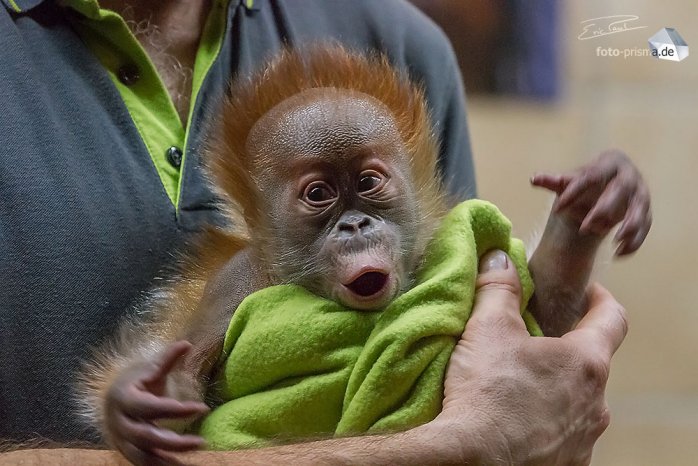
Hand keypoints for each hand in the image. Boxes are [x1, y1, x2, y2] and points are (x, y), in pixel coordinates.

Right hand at [104, 341, 209, 465]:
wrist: (112, 399)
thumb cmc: (136, 382)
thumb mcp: (149, 369)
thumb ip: (167, 359)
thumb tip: (186, 343)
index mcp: (124, 398)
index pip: (151, 407)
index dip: (176, 410)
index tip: (202, 408)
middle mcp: (119, 422)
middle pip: (146, 436)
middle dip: (175, 441)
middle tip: (201, 442)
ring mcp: (121, 439)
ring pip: (143, 456)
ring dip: (168, 460)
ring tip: (193, 455)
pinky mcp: (126, 451)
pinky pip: (142, 463)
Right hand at [433, 250, 627, 463]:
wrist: (472, 461)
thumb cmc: (486, 393)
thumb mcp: (488, 328)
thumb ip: (499, 288)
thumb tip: (500, 258)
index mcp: (585, 362)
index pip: (613, 319)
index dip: (601, 299)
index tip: (586, 292)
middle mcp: (596, 402)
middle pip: (590, 362)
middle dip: (564, 347)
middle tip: (532, 339)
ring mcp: (584, 438)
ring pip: (577, 401)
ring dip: (556, 388)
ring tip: (518, 383)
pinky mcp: (567, 464)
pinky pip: (563, 434)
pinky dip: (545, 421)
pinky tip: (516, 419)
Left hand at [531, 149, 650, 254]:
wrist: (607, 188)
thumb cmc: (587, 182)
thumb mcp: (570, 181)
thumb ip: (554, 181)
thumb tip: (534, 179)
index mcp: (610, 162)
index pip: (592, 175)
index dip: (575, 191)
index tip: (559, 208)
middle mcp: (630, 176)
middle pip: (620, 190)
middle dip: (603, 210)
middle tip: (585, 228)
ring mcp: (641, 194)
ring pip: (640, 210)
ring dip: (629, 227)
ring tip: (614, 242)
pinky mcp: (646, 211)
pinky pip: (645, 227)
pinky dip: (635, 241)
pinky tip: (619, 254)